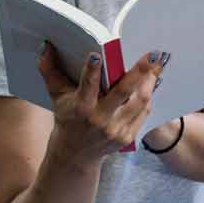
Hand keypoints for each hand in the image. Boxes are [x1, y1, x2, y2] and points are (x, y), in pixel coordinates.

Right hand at [38, 44, 168, 162]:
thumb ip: (51, 71)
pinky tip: (152, 83)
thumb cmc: (67, 119)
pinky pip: (143, 113)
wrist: (75, 154)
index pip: (87, 86)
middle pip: (123, 92)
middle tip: (155, 56)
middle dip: (140, 72)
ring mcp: (115, 129)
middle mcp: (99, 119)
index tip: (98, 55)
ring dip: (150, 82)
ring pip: (139, 102)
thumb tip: (46, 48)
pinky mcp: (127, 137)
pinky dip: (147, 97)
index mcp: (81, 108)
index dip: (92, 71)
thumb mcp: (57, 96)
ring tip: (157, 66)